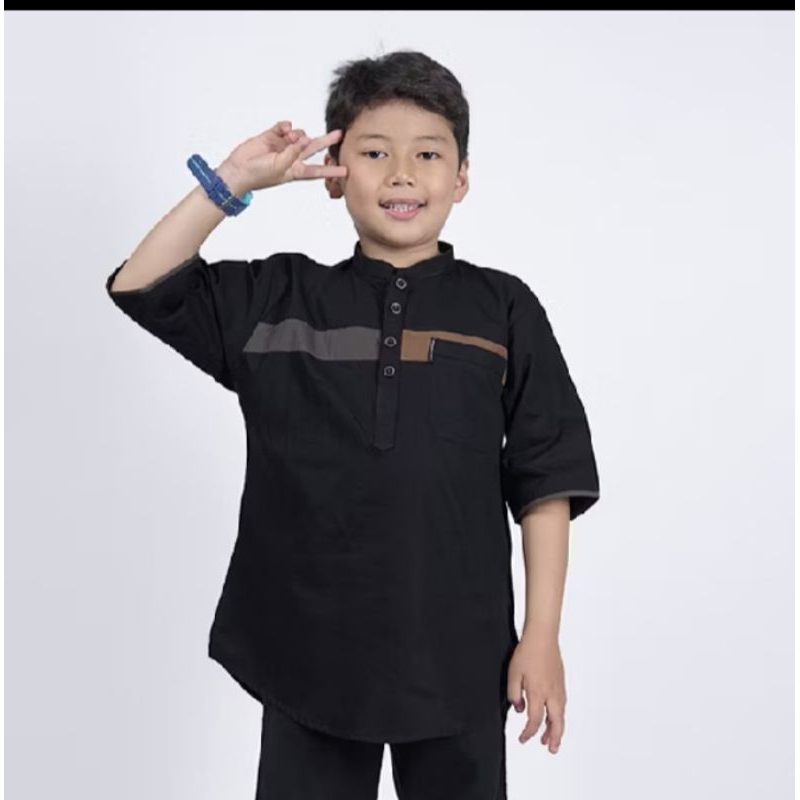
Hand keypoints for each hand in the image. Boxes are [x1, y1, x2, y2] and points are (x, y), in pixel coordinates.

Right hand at [217, 120, 347, 192]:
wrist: (239, 169)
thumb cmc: (259, 175)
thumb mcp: (280, 168)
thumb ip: (293, 153)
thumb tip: (305, 139)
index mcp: (296, 170)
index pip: (318, 170)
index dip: (331, 170)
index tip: (346, 170)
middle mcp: (292, 157)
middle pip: (313, 148)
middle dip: (326, 141)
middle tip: (339, 134)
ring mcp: (282, 146)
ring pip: (298, 134)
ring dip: (297, 134)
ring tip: (288, 139)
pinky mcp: (272, 136)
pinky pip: (284, 127)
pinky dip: (285, 126)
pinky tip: (284, 130)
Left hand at [506, 632, 566, 752]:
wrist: (543, 637)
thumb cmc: (527, 652)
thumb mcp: (513, 674)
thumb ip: (514, 694)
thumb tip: (519, 709)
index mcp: (538, 693)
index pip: (534, 721)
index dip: (528, 733)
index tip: (523, 739)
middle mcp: (551, 694)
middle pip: (556, 723)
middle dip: (553, 739)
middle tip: (550, 749)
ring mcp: (558, 688)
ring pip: (561, 715)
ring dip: (557, 728)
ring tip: (551, 738)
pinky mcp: (561, 682)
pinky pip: (562, 705)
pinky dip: (559, 716)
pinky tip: (555, 716)